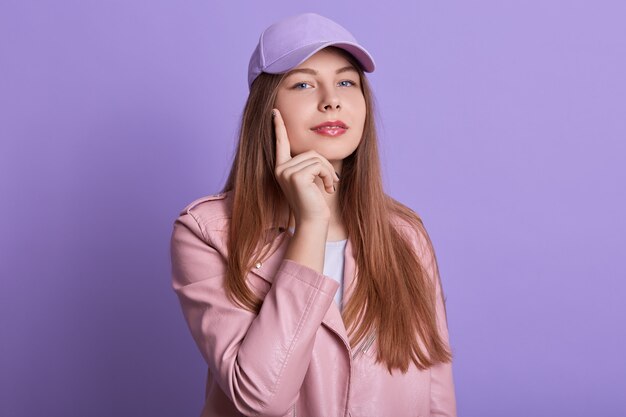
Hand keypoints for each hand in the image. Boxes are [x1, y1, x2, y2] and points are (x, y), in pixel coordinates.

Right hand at [272, 108, 339, 223]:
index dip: (278, 127)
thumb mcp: (310, 178)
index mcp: (282, 168)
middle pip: (310, 152)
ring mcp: (286, 172)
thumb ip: (308, 163)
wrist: (313, 221)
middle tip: (331, 183)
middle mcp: (280, 168)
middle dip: (325, 166)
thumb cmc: (314, 202)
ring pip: (316, 158)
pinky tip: (328, 189)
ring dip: (329, 172)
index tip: (275, 111)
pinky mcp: (295, 176)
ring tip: (330, 187)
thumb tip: (313, 153)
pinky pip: (318, 166)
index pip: (281, 143)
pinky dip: (328, 176)